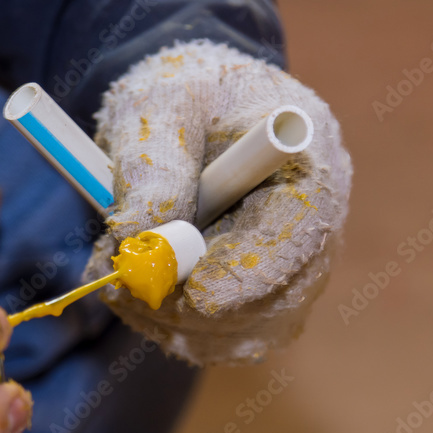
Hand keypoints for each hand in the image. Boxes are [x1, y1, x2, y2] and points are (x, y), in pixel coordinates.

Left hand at [85, 40, 351, 364]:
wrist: (189, 106)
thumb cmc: (179, 92)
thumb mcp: (157, 105)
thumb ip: (150, 164)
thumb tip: (137, 237)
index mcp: (308, 166)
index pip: (299, 239)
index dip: (248, 276)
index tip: (193, 294)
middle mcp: (315, 228)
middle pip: (277, 301)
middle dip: (194, 306)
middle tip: (125, 285)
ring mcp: (292, 271)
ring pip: (246, 333)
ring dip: (173, 321)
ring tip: (117, 276)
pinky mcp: (261, 298)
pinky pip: (224, 339)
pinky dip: (172, 328)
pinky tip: (135, 290)